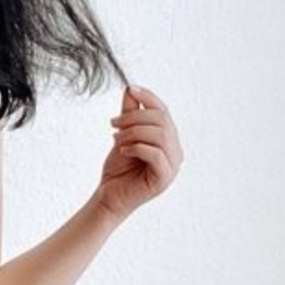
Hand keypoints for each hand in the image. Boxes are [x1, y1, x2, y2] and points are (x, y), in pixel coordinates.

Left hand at [95, 83, 183, 222]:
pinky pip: (156, 154)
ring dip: (134, 132)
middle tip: (114, 123)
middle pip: (162, 120)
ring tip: (117, 139)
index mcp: (168, 140)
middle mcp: (175, 151)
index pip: (164, 111)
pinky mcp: (164, 178)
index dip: (149, 98)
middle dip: (135, 117)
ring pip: (160, 135)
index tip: (131, 89)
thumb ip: (129, 114)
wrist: (109, 195)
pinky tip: (123, 151)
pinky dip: (137, 147)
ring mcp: (172, 166)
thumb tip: (131, 90)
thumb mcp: (123, 135)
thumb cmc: (118, 169)